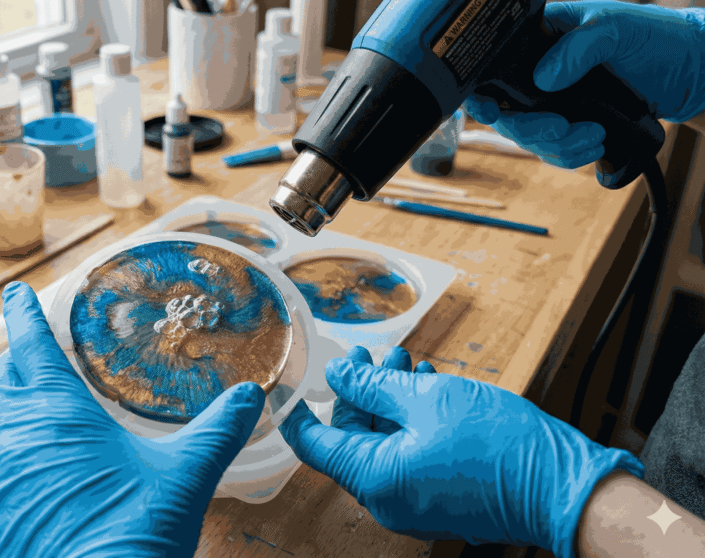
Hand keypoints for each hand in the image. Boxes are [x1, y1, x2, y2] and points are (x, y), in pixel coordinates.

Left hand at [0, 282, 264, 557]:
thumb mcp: (188, 473)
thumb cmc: (139, 531)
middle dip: (11, 363)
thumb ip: (220, 428)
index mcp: (60, 409)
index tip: (18, 295)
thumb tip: (252, 396)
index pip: (32, 343)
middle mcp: (13, 431)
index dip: (24, 314)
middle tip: (27, 358)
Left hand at [279, 346, 644, 557]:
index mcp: (373, 478)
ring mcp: (413, 503)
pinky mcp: (438, 498)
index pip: (313, 445)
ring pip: (383, 444)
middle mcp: (386, 500)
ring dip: (389, 401)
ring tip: (408, 364)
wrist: (565, 486)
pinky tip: (428, 387)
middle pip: (351, 439)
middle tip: (372, 355)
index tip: (292, 383)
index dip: (298, 411)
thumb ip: (371, 386)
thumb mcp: (426, 398)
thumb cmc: (498, 443)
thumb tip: (335, 376)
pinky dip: (410, 422)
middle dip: (359, 392)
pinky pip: (408, 457)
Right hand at [464, 1, 704, 167]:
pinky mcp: (571, 126)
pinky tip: (594, 147)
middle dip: (532, 129)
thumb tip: (543, 79)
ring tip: (593, 138)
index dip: (484, 95)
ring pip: (529, 138)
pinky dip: (569, 156)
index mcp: (541, 39)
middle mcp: (540, 72)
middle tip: (563, 129)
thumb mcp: (617, 29)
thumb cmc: (657, 38)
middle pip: (508, 113)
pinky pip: (553, 151)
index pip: (495, 69)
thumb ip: (579, 47)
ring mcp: (554, 102)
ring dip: (556, 147)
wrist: (692, 73)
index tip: (493, 112)